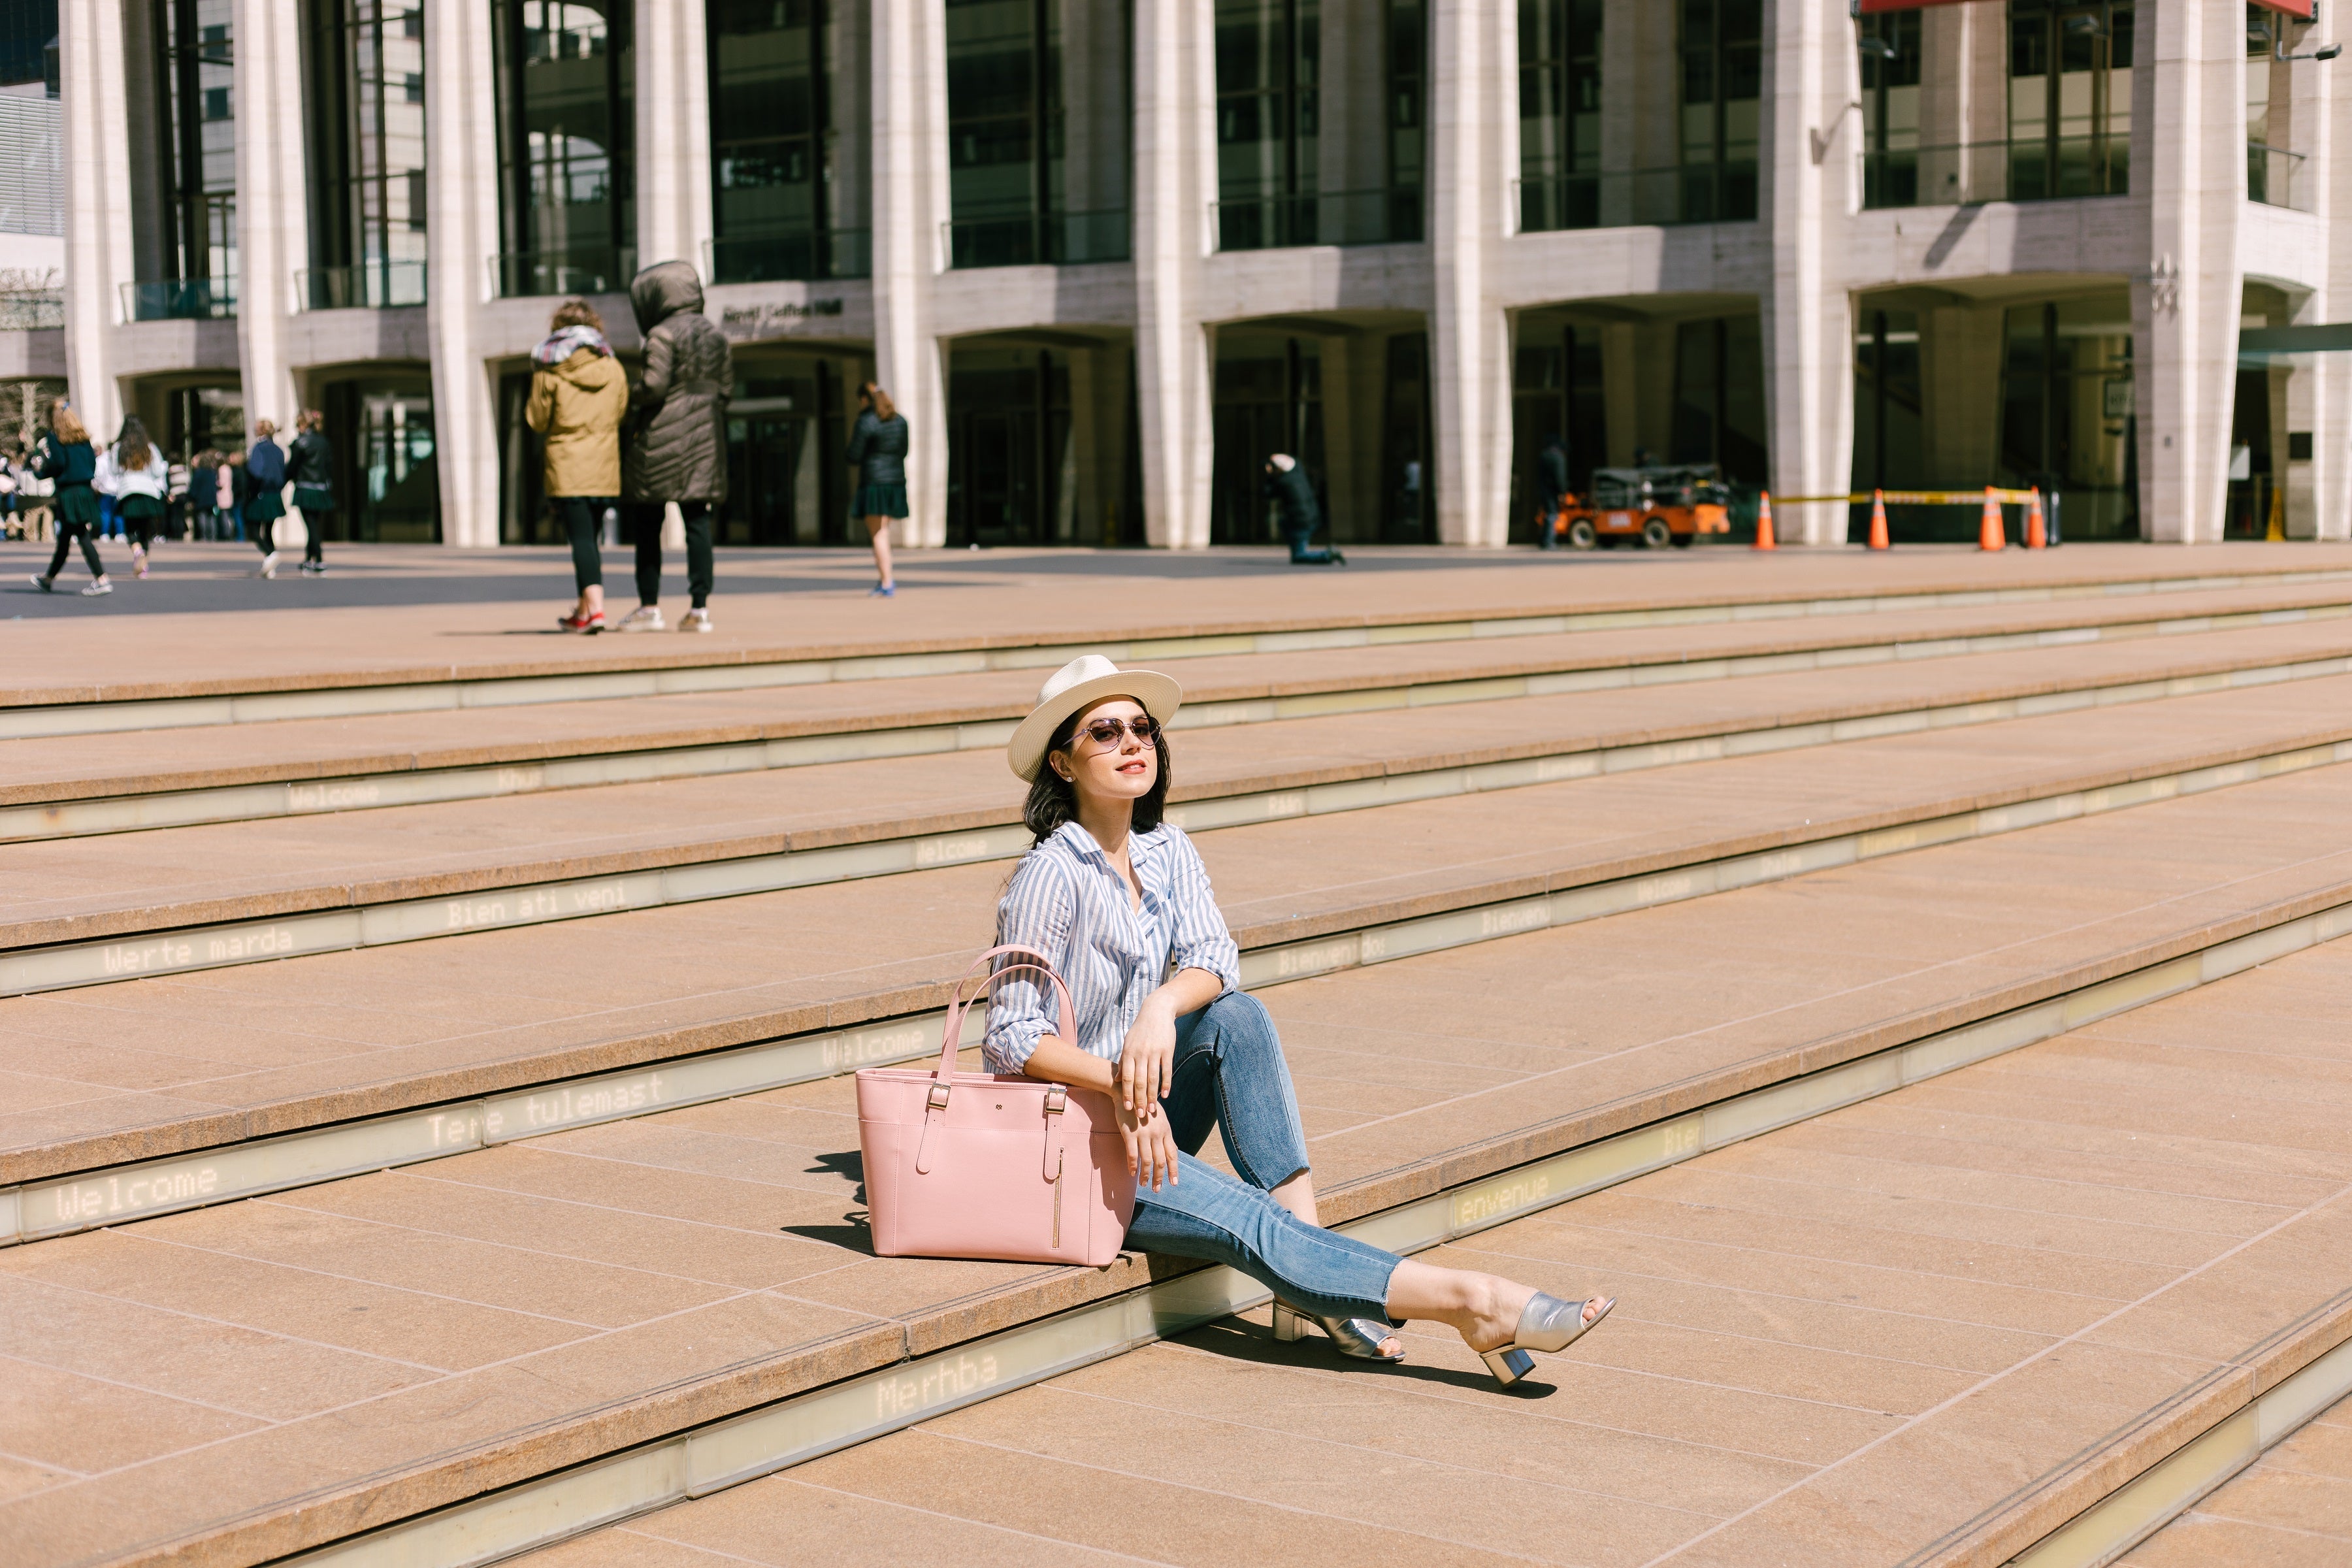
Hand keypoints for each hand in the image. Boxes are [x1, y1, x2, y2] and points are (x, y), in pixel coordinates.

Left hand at [1116, 998, 1176, 1115]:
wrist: (1156, 1012)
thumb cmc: (1140, 1030)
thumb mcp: (1128, 1043)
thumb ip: (1123, 1062)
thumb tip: (1118, 1081)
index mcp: (1129, 1053)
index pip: (1126, 1078)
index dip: (1127, 1094)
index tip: (1127, 1109)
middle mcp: (1141, 1053)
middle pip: (1139, 1082)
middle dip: (1139, 1100)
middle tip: (1140, 1115)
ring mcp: (1154, 1052)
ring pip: (1153, 1079)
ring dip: (1152, 1096)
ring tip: (1152, 1109)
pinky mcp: (1167, 1050)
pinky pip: (1166, 1070)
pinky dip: (1166, 1084)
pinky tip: (1165, 1095)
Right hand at [1118, 1096, 1179, 1192]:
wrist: (1128, 1093)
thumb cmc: (1144, 1106)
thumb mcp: (1160, 1118)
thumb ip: (1164, 1134)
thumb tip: (1171, 1150)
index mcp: (1166, 1131)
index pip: (1173, 1154)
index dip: (1174, 1170)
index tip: (1174, 1183)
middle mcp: (1157, 1134)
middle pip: (1160, 1161)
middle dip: (1159, 1178)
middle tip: (1156, 1189)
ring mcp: (1144, 1134)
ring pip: (1147, 1161)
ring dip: (1146, 1175)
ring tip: (1144, 1184)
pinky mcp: (1130, 1133)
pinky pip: (1132, 1154)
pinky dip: (1133, 1166)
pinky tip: (1132, 1173)